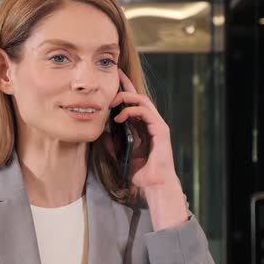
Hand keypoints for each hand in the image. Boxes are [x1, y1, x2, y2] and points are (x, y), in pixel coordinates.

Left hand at [102, 68, 179, 188]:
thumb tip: (102, 133)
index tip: (115, 79)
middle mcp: (152, 123)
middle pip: (140, 97)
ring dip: (127, 97)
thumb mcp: (121, 155)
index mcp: (144, 127)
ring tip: (112, 102)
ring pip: (143, 101)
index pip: (134, 104)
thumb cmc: (141, 173)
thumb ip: (113, 144)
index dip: (125, 90)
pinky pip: (146, 112)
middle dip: (126, 86)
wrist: (155, 184)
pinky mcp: (161, 130)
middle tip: (113, 80)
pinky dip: (132, 111)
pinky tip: (119, 117)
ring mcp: (158, 125)